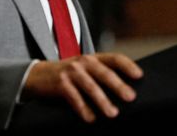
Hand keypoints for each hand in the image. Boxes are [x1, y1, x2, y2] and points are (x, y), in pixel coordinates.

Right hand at [21, 53, 142, 122]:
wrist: (36, 75)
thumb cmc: (66, 75)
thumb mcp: (83, 69)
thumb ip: (100, 74)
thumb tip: (126, 90)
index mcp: (92, 58)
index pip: (114, 58)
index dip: (128, 66)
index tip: (139, 76)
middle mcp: (82, 62)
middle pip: (104, 73)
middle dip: (118, 85)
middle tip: (130, 97)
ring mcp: (70, 72)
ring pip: (90, 87)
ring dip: (102, 101)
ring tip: (112, 113)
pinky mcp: (60, 84)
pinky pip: (74, 98)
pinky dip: (83, 109)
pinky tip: (90, 118)